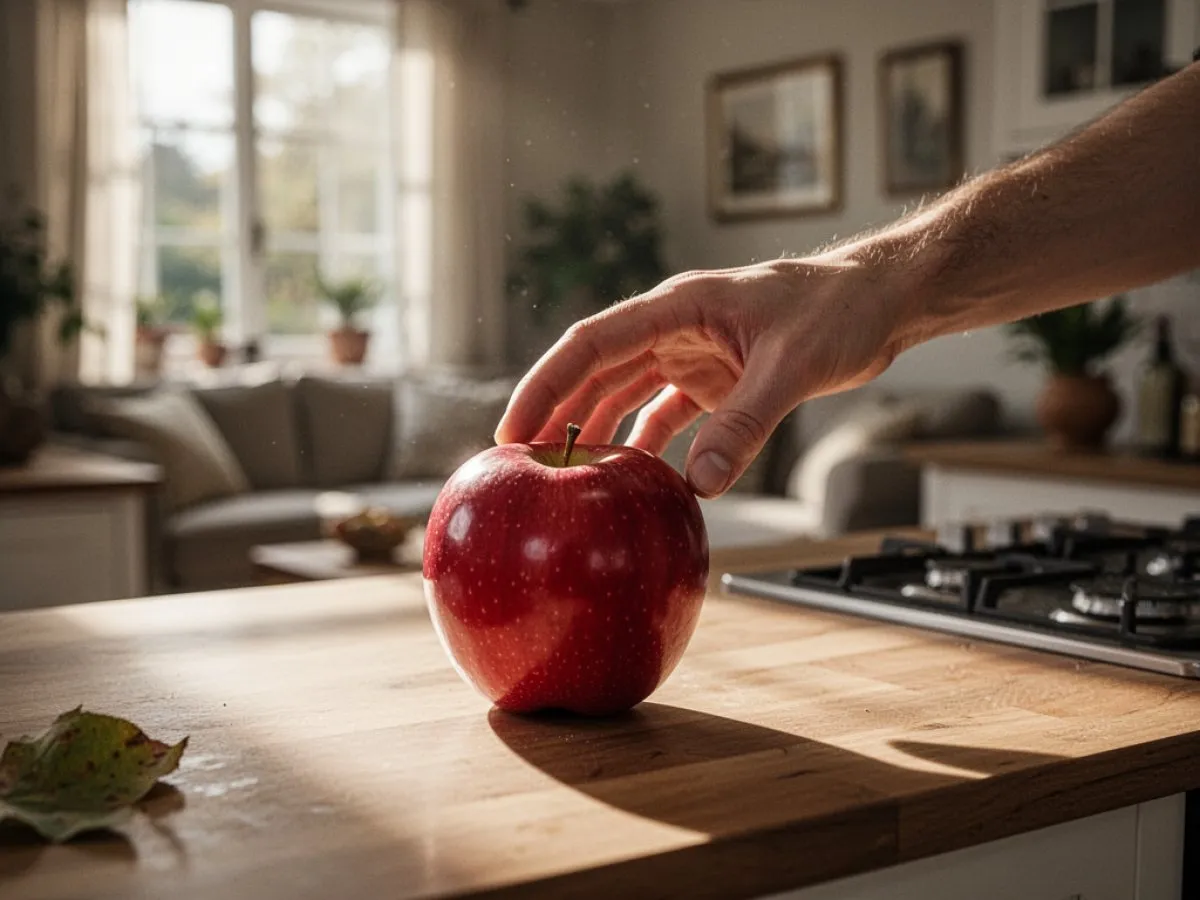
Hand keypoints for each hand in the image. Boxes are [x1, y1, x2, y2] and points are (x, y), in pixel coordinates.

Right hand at [495, 257, 916, 497]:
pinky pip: (664, 412)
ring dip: (595, 429)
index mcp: (680, 305)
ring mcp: (692, 352)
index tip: (514, 428)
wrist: (880, 302)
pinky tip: (631, 474)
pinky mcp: (714, 378)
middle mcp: (675, 326)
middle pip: (596, 370)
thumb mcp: (792, 367)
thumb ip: (743, 426)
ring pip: (625, 391)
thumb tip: (698, 486)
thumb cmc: (839, 310)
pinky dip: (646, 441)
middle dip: (557, 412)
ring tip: (563, 472)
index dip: (547, 385)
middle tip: (522, 462)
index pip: (592, 343)